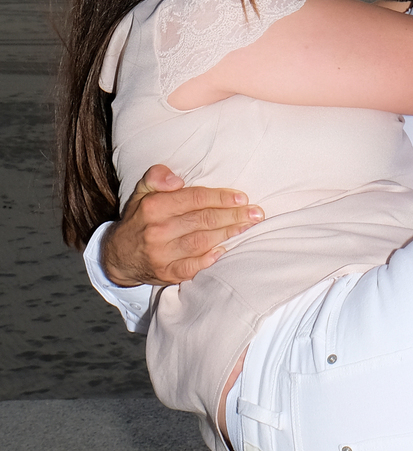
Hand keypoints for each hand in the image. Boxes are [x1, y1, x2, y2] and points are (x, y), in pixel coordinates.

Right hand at [101, 165, 263, 286]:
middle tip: (256, 213)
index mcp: (153, 207)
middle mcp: (157, 231)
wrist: (118, 256)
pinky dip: (209, 260)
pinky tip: (224, 251)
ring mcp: (161, 254)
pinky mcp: (166, 273)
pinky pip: (191, 267)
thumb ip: (156, 177)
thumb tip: (177, 179)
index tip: (242, 198)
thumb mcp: (141, 193)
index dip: (221, 198)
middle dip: (233, 216)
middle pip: (203, 220)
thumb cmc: (139, 219)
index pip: (194, 199)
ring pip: (201, 241)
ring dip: (228, 234)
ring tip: (248, 226)